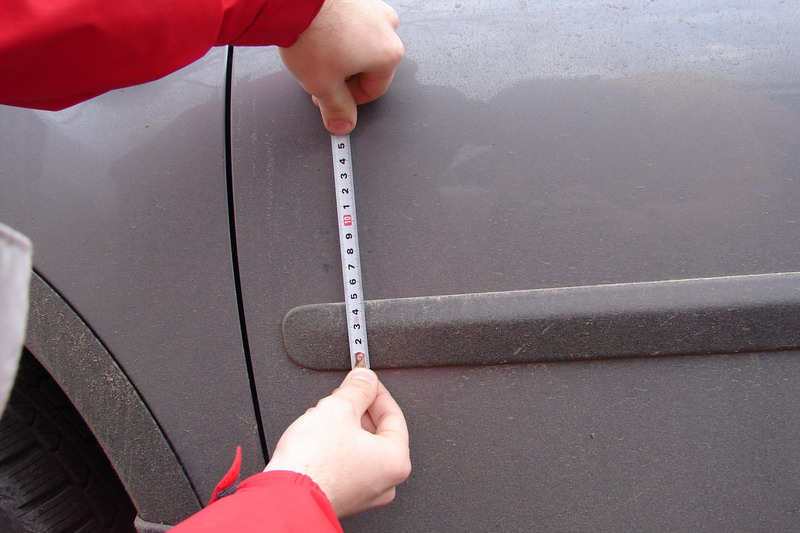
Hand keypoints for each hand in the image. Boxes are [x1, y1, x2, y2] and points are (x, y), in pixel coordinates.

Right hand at [264, 368, 410, 517]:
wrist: (285, 494)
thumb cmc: (312, 464)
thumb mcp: (338, 408)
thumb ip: (357, 388)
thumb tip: (364, 379)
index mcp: (395, 460)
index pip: (393, 414)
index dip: (376, 391)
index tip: (365, 381)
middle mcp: (385, 481)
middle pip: (378, 432)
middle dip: (359, 409)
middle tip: (345, 394)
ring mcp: (364, 492)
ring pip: (361, 447)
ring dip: (345, 426)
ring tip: (325, 415)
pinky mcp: (344, 495)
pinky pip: (347, 462)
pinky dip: (337, 446)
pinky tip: (319, 436)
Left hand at [279, 0, 403, 134]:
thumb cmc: (312, 33)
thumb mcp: (323, 85)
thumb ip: (337, 109)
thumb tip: (343, 124)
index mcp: (388, 54)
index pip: (374, 90)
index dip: (349, 101)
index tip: (331, 100)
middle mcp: (387, 28)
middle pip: (368, 66)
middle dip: (343, 77)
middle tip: (319, 79)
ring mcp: (372, 7)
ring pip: (359, 44)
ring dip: (340, 55)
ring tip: (316, 55)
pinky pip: (350, 23)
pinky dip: (336, 33)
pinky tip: (317, 36)